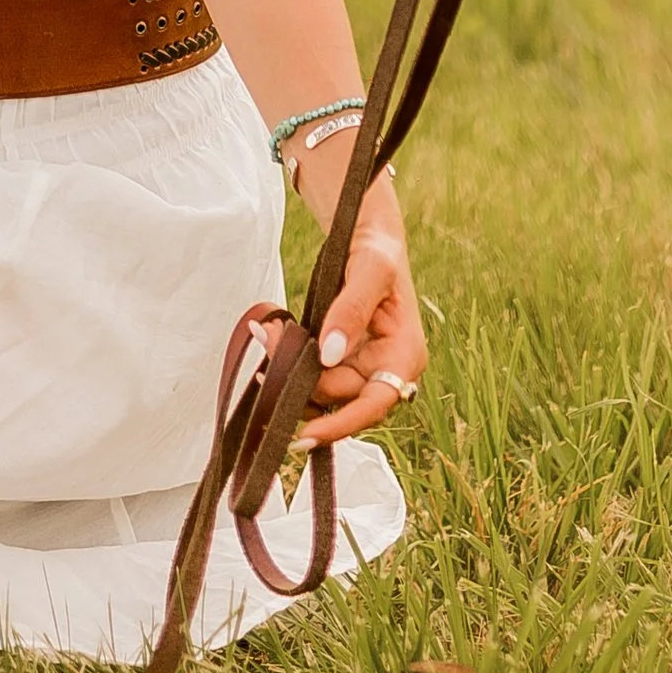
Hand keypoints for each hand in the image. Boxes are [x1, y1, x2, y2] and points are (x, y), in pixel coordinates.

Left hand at [288, 153, 426, 446]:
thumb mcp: (370, 269)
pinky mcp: (341, 359)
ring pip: (320, 388)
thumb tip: (330, 354)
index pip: (374, 405)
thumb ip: (351, 310)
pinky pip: (313, 373)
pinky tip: (272, 340)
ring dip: (290, 370)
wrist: (367, 238)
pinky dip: (290, 362)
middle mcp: (385, 370)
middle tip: (268, 340)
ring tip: (267, 335)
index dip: (342, 424)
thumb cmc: (377, 250)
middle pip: (338, 396)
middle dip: (300, 377)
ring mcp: (361, 366)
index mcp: (404, 356)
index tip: (305, 435)